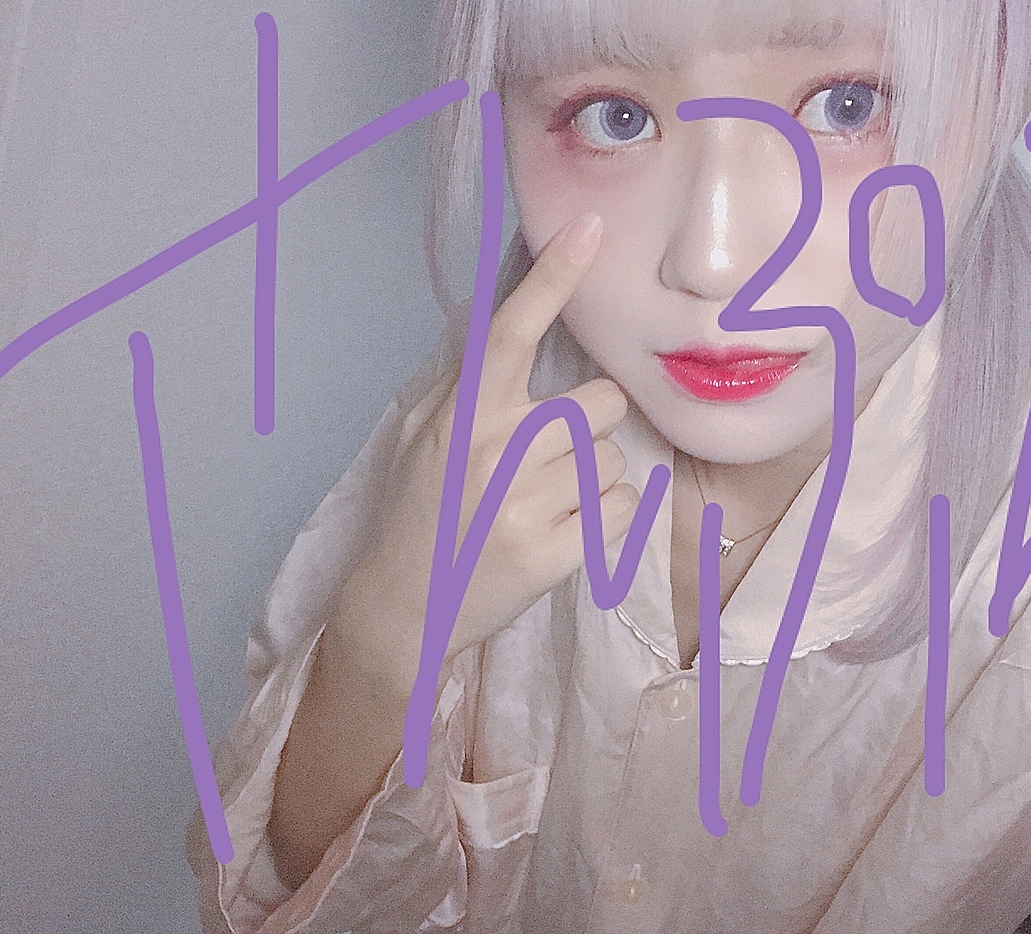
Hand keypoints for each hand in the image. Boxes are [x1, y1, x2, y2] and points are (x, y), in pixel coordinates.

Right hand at [332, 212, 640, 690]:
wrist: (406, 607)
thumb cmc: (418, 510)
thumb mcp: (425, 434)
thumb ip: (469, 381)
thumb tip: (508, 318)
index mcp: (464, 414)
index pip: (512, 329)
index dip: (554, 276)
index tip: (591, 229)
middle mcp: (498, 450)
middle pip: (602, 403)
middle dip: (590, 425)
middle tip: (548, 458)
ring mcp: (528, 504)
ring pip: (614, 459)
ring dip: (593, 477)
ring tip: (544, 503)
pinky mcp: (557, 553)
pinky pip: (624, 508)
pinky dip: (605, 518)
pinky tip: (562, 530)